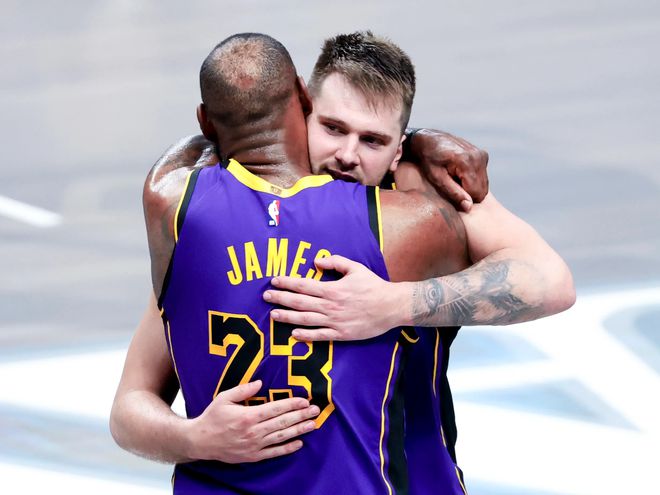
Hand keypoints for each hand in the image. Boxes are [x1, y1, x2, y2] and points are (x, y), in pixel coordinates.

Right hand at [186, 380, 319, 462]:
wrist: (200, 442)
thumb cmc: (212, 417)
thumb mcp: (224, 398)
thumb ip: (243, 390)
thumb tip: (260, 382)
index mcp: (248, 416)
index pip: (276, 409)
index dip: (292, 405)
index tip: (305, 401)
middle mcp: (254, 431)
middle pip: (283, 422)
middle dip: (301, 416)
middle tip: (316, 410)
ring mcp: (254, 445)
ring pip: (282, 437)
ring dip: (299, 430)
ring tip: (313, 424)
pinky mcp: (253, 456)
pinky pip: (274, 452)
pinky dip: (288, 448)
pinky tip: (299, 443)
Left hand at [263, 255, 400, 340]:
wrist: (391, 306)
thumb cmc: (373, 286)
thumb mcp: (355, 268)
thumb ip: (335, 262)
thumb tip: (316, 261)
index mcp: (332, 289)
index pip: (303, 285)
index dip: (287, 283)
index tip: (274, 281)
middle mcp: (330, 305)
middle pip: (299, 302)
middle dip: (281, 298)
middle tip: (266, 297)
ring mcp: (335, 321)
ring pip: (305, 319)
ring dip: (287, 317)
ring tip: (273, 314)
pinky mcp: (341, 334)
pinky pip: (320, 335)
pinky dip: (306, 335)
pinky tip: (294, 334)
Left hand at [409, 129, 488, 210]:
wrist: (430, 139)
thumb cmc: (429, 160)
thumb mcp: (436, 178)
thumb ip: (453, 193)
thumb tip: (469, 206)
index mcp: (466, 162)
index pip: (476, 193)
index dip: (464, 197)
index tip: (451, 189)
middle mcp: (478, 156)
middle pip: (482, 190)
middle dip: (468, 192)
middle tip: (452, 184)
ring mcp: (482, 154)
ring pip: (483, 184)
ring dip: (470, 186)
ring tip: (455, 178)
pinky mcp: (483, 154)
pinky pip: (482, 176)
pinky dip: (472, 179)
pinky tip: (460, 172)